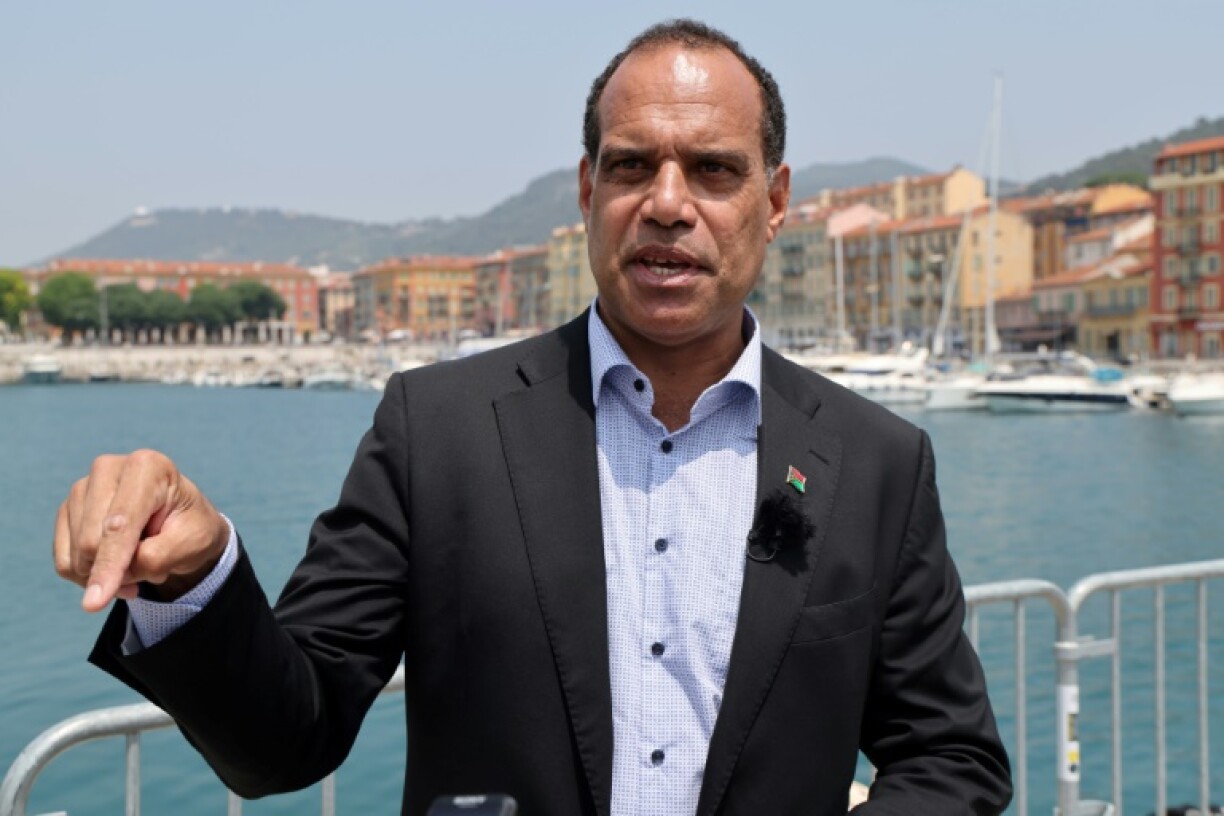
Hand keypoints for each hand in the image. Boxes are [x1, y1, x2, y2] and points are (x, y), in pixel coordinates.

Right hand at [53, 449, 230, 612]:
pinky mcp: (69, 510)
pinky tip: (117, 568)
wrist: (181, 524)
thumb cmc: (191, 528)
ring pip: (76, 555)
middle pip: (91, 542)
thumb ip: (157, 558)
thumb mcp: (193, 543)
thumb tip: (115, 576)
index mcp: (147, 467)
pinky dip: (89, 577)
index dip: (109, 564)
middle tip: (153, 570)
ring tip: (141, 563)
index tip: (96, 601)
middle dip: (118, 571)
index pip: (119, 524)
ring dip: (108, 575)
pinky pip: (65, 561)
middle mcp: (108, 469)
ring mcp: (83, 488)